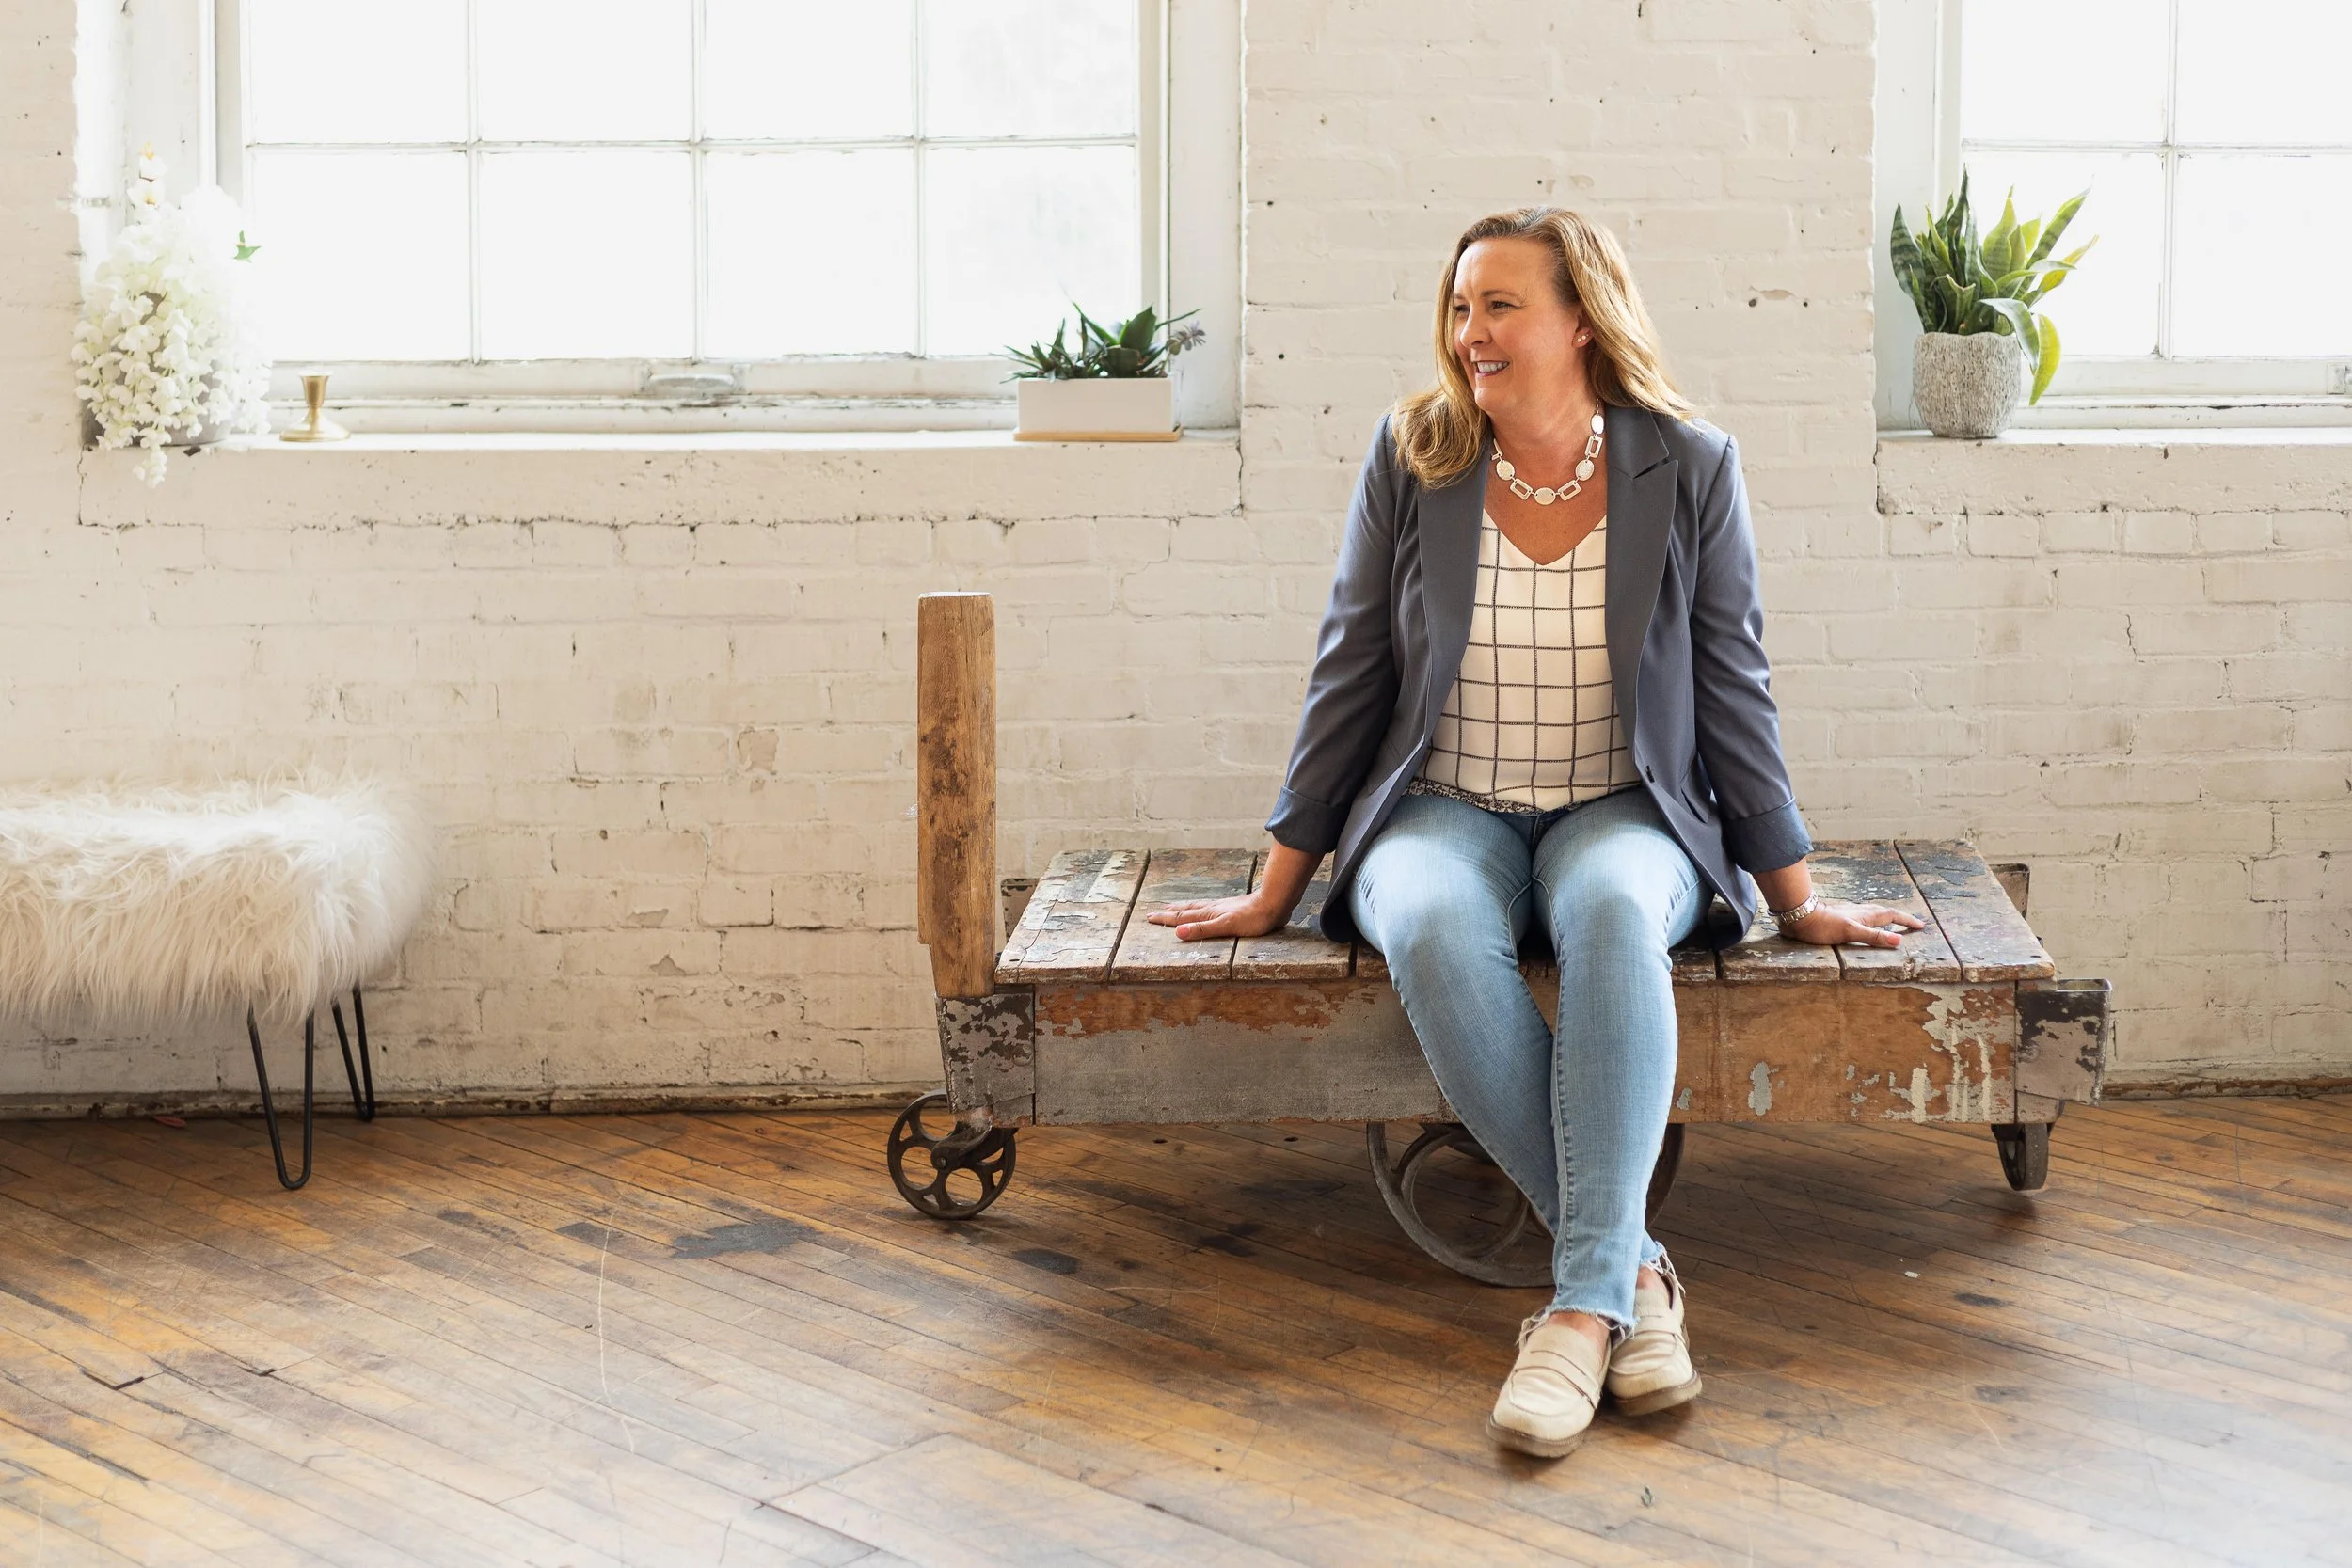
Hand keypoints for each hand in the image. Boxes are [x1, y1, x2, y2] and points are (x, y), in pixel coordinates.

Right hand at [1143, 894, 1289, 941]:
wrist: (1274, 903)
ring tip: (1173, 906)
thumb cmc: (1253, 918)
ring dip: (1183, 908)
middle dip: (1170, 912)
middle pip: (1186, 910)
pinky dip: (1199, 907)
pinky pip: (1209, 907)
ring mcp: (1223, 907)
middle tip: (1155, 911)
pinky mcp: (1233, 907)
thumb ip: (1202, 930)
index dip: (1165, 919)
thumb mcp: (1225, 927)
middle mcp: (1213, 909)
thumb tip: (1177, 932)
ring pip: (1197, 906)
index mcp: (1209, 914)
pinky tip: (1206, 908)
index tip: (1149, 917)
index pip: (1182, 917)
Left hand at [1783, 900, 1925, 947]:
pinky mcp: (1839, 918)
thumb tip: (1899, 940)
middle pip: (1885, 913)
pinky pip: (1863, 918)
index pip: (1892, 916)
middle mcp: (1859, 912)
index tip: (1921, 925)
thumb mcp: (1850, 932)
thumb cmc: (1823, 925)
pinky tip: (1864, 924)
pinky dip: (1871, 921)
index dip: (1907, 920)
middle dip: (1899, 917)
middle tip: (1911, 923)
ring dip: (1886, 918)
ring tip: (1893, 923)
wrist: (1799, 916)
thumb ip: (1873, 936)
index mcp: (1865, 916)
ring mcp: (1849, 914)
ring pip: (1873, 914)